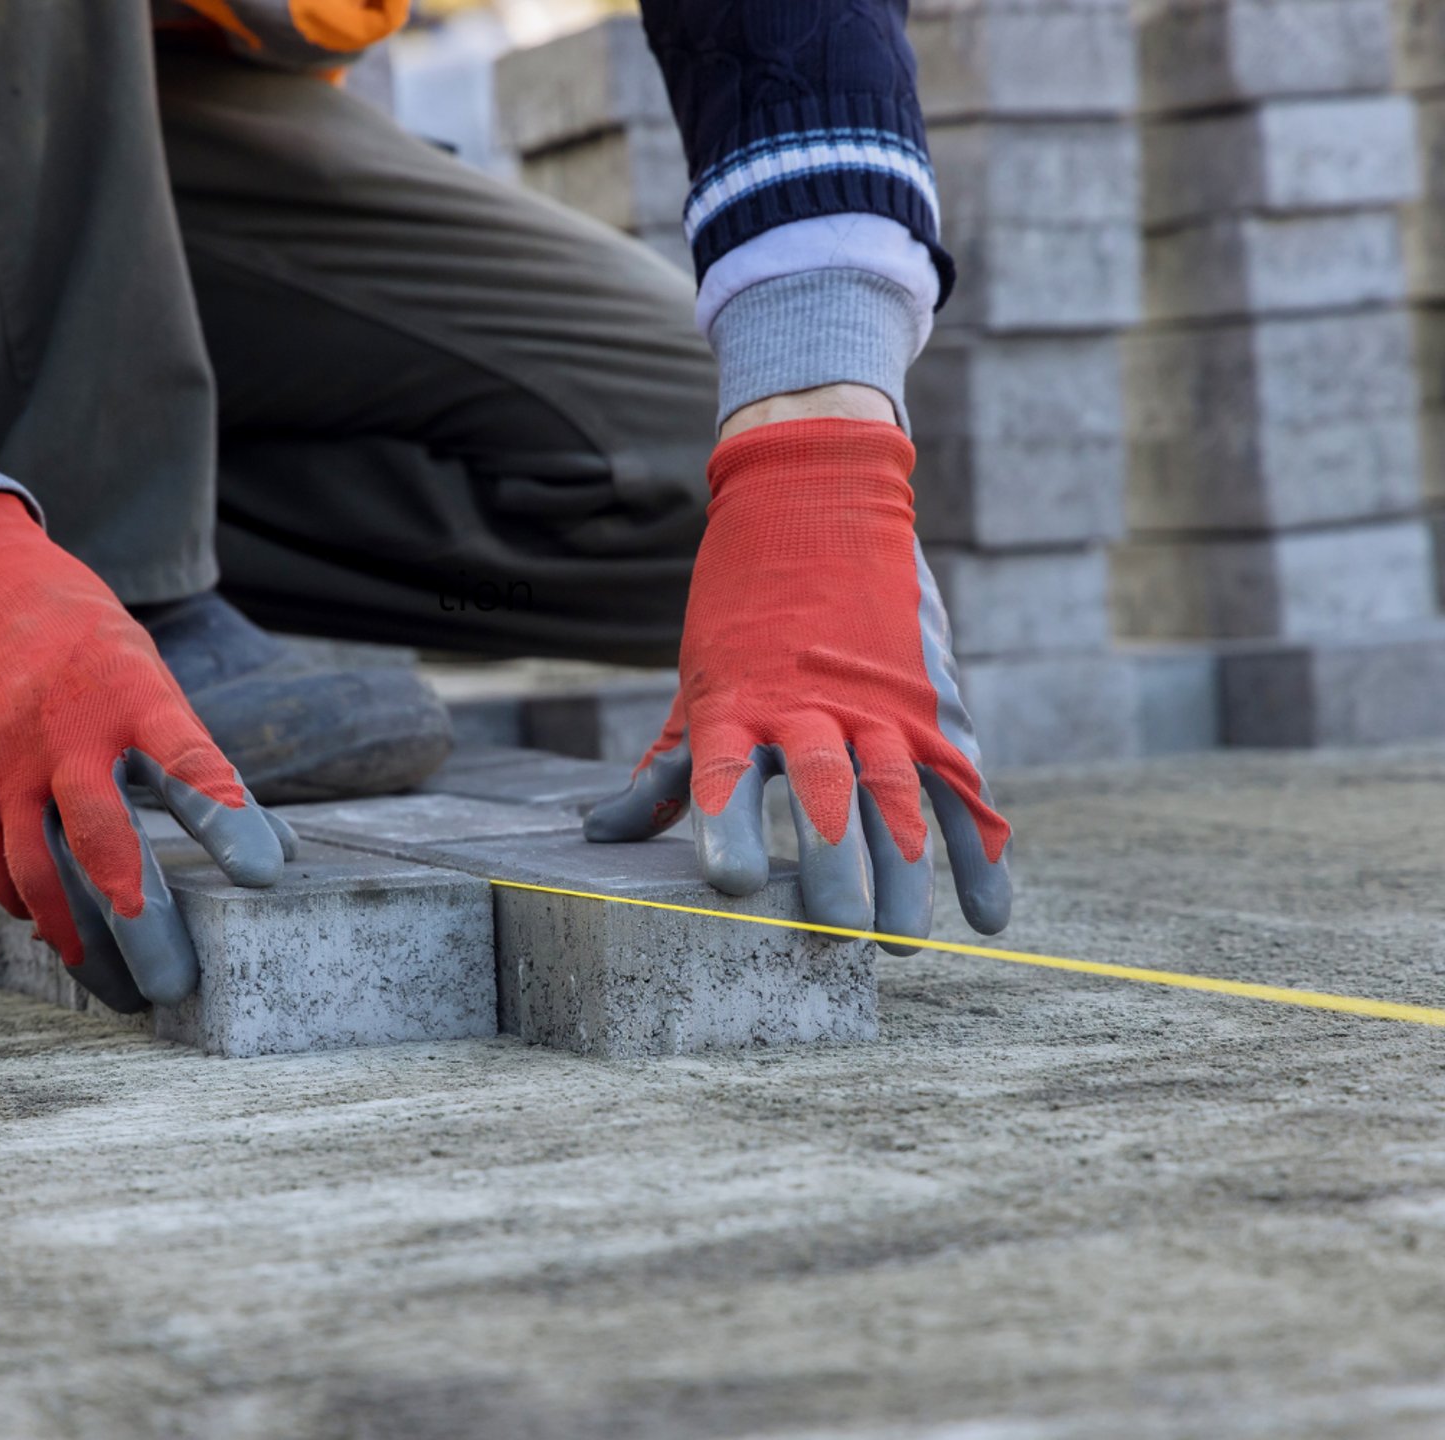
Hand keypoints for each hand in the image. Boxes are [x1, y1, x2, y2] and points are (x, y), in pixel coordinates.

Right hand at [0, 493, 289, 1010]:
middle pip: (102, 838)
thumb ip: (203, 766)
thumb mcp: (152, 681)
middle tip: (177, 986)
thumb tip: (279, 853)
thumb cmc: (89, 650)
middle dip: (140, 919)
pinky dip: (35, 911)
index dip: (226, 818)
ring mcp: (6, 765)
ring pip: (39, 875)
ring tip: (123, 992)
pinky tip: (66, 938)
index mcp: (129, 694)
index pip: (186, 761)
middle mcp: (64, 734)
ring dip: (83, 942)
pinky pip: (0, 869)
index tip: (264, 875)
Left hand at [583, 419, 1010, 952]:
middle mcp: (813, 702)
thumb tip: (602, 836)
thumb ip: (666, 769)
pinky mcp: (932, 704)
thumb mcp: (697, 683)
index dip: (727, 829)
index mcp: (740, 700)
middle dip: (835, 866)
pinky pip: (964, 786)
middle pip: (827, 793)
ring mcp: (881, 702)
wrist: (817, 497)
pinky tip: (987, 915)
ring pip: (899, 793)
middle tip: (836, 933)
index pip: (728, 773)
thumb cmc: (741, 609)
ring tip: (899, 940)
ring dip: (905, 873)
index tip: (729, 886)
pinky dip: (983, 852)